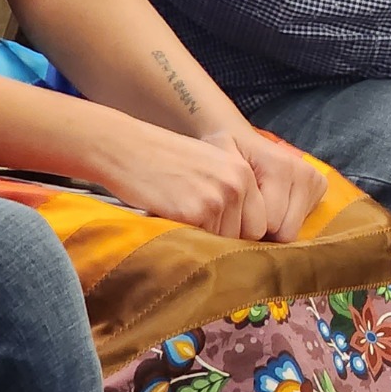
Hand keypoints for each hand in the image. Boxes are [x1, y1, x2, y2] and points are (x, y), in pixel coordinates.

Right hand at [99, 122, 268, 240]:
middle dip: (227, 239)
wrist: (129, 149)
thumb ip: (233, 191)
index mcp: (245, 173)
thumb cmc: (167, 160)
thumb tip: (248, 231)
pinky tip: (171, 221)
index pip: (261, 221)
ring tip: (182, 220)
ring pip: (223, 242)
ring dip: (204, 239)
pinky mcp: (193, 213)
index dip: (242, 231)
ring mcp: (217, 199)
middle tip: (200, 229)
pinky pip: (200, 241)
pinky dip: (186, 239)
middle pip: (248, 235)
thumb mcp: (213, 166)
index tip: (223, 232)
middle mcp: (237, 185)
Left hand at [219, 130, 327, 242]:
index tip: (231, 220)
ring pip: (294, 229)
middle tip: (241, 217)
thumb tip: (228, 219)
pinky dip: (284, 221)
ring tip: (255, 213)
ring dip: (273, 229)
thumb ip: (224, 187)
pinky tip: (271, 208)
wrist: (239, 136)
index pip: (269, 223)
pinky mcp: (320, 186)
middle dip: (261, 232)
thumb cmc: (224, 152)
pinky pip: (302, 222)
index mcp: (280, 167)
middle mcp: (304, 173)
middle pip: (285, 230)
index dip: (245, 229)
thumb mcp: (216, 162)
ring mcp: (315, 179)